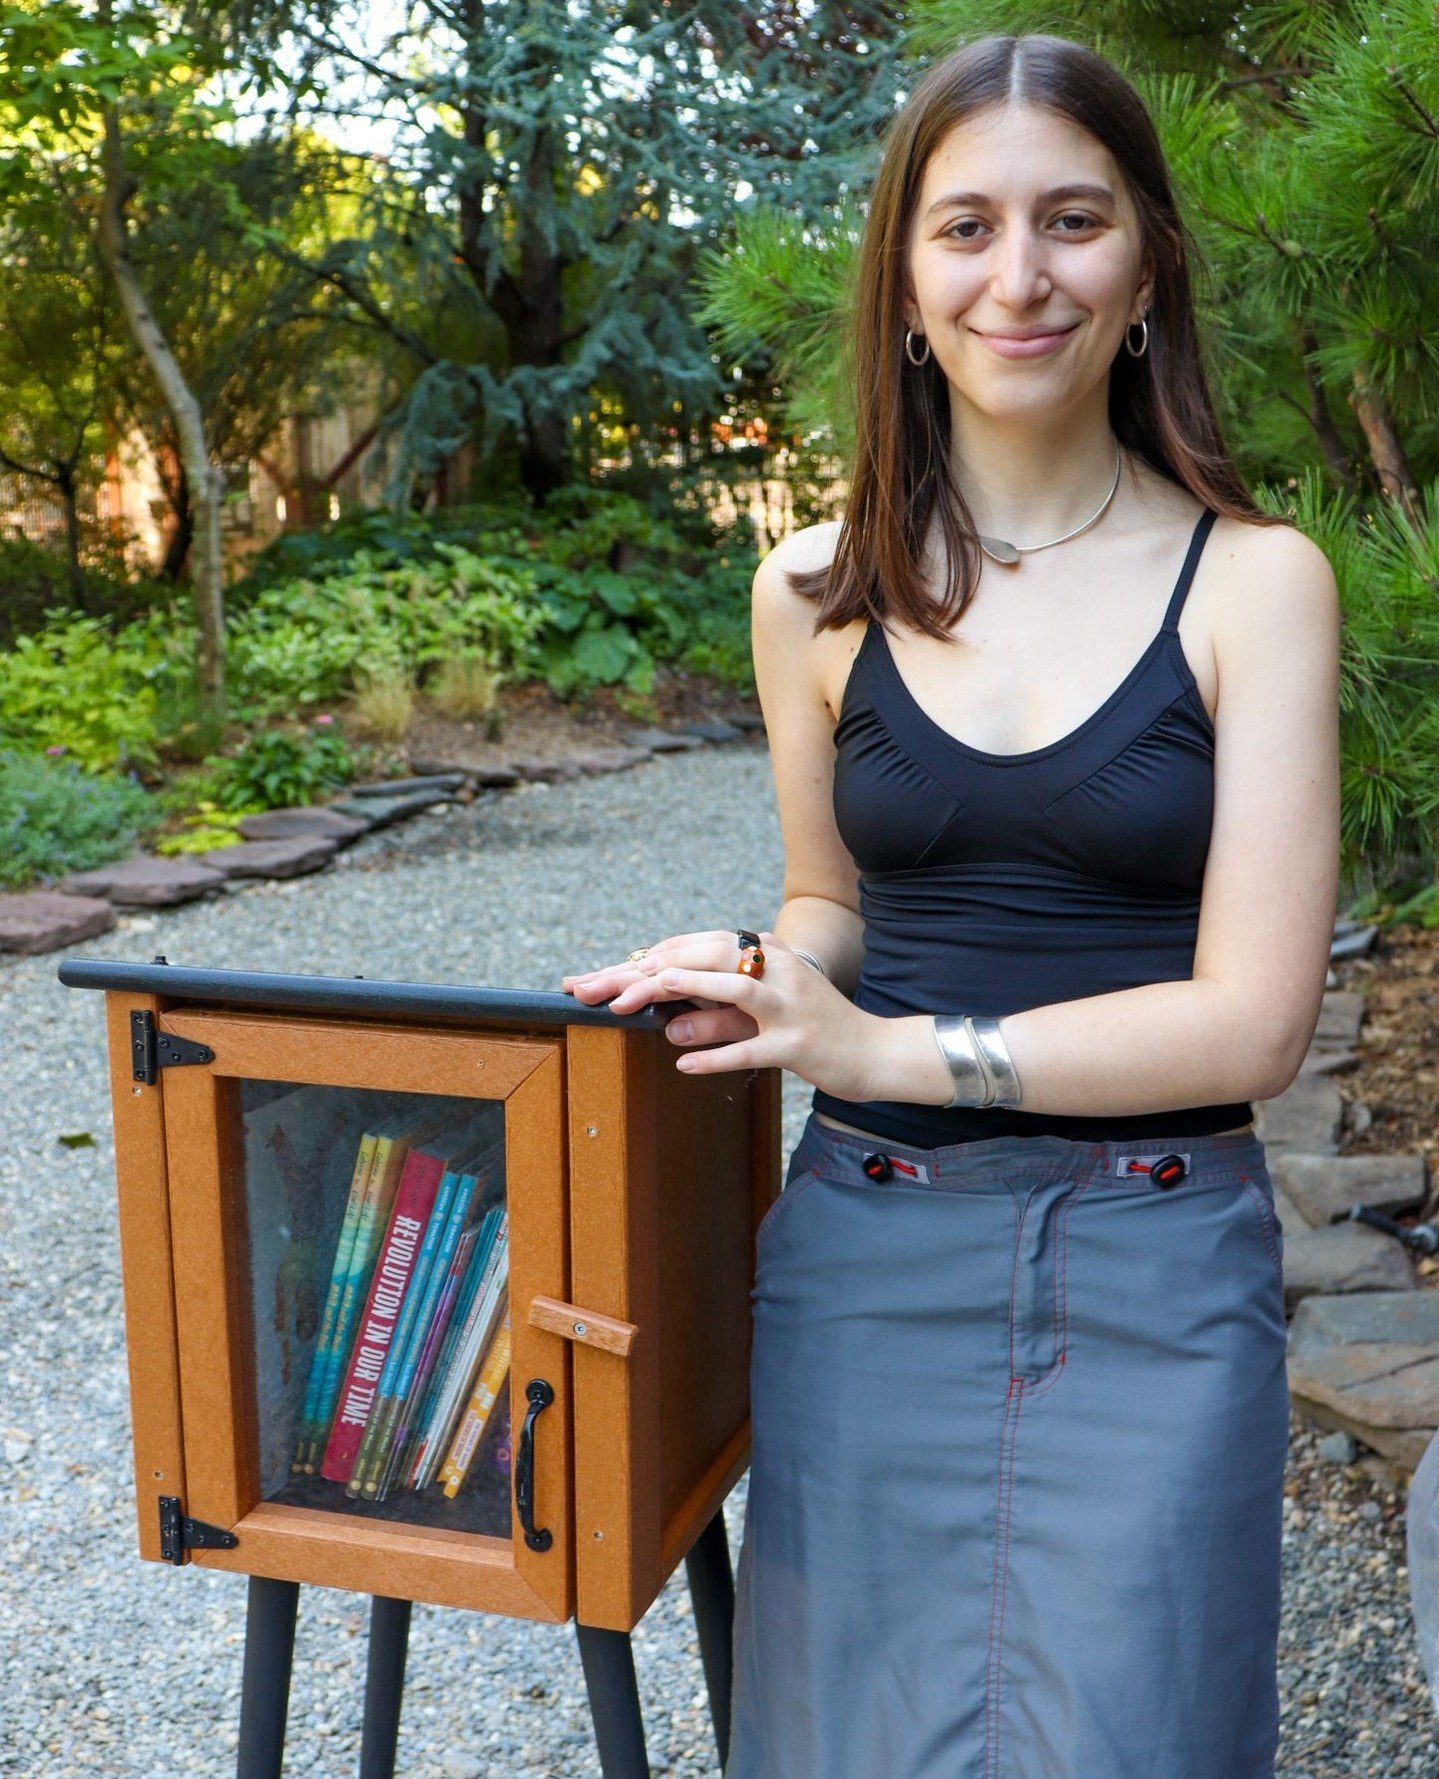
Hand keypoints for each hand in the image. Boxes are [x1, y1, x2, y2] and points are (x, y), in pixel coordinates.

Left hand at [562, 930, 885, 1098]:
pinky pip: (752, 1048)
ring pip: (736, 988)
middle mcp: (778, 972)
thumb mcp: (760, 1018)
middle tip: (606, 986)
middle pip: (710, 958)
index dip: (654, 956)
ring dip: (689, 987)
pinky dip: (716, 1055)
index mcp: (768, 955)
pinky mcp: (798, 1044)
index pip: (702, 945)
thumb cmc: (813, 1030)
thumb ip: (716, 1016)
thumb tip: (669, 1025)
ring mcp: (790, 1007)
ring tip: (645, 994)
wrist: (874, 1051)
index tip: (610, 972)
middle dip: (654, 968)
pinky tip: (684, 1065)